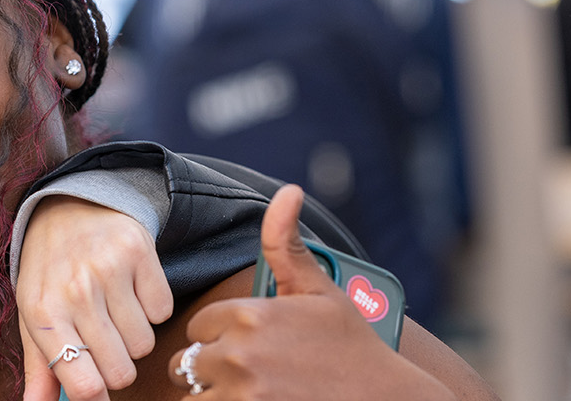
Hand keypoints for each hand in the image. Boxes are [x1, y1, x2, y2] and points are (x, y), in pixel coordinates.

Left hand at [17, 196, 172, 400]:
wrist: (68, 205)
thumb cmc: (49, 269)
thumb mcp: (33, 314)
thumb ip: (39, 368)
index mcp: (42, 313)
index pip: (83, 383)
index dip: (97, 397)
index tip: (98, 393)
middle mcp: (75, 291)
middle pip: (120, 371)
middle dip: (116, 366)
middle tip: (103, 342)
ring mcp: (109, 270)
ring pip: (144, 345)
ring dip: (133, 336)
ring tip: (114, 310)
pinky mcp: (139, 252)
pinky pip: (163, 311)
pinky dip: (151, 308)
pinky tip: (130, 288)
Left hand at [166, 185, 454, 399]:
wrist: (384, 399)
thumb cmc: (352, 347)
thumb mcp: (321, 290)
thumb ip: (287, 245)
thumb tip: (287, 191)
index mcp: (250, 314)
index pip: (199, 326)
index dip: (219, 336)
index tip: (247, 344)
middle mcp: (239, 352)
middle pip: (186, 363)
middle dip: (209, 368)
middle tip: (248, 373)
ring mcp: (241, 392)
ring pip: (192, 394)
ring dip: (213, 394)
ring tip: (251, 389)